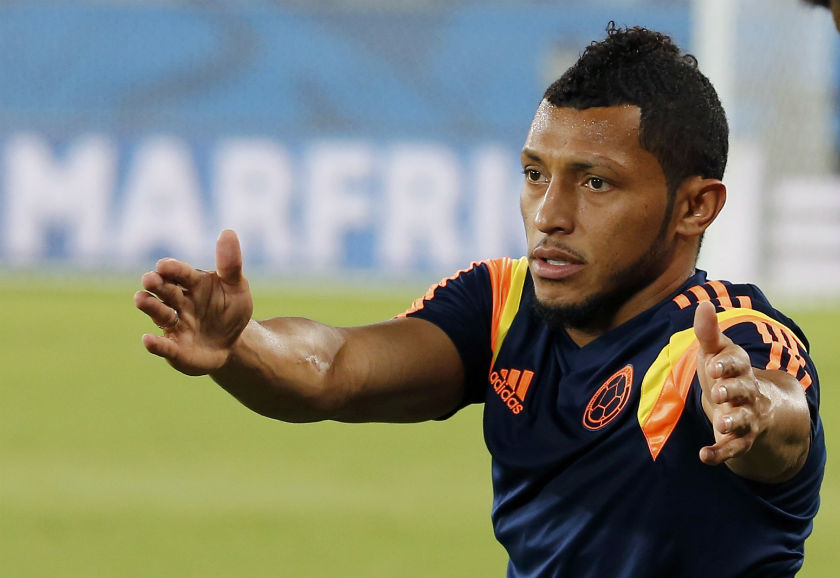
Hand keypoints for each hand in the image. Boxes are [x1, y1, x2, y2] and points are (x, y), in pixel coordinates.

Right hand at [134, 229, 253, 375]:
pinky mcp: (175, 348)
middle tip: (150, 279)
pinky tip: (147, 340)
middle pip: (165, 290)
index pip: (181, 273)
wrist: (233, 343)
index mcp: (193, 283)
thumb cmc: (230, 310)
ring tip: (141, 298)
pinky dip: (155, 344)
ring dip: (149, 306)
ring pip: (159, 314)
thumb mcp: (236, 287)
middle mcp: (179, 301)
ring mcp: (175, 325)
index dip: (172, 268)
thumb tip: (228, 232)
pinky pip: (164, 346)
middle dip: (156, 284)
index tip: (164, 265)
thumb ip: (230, 264)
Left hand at [694, 301, 770, 465]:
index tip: (713, 365)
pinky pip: (733, 448)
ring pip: (743, 420)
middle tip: (718, 392)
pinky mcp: (740, 439)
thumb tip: (704, 304)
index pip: (737, 364)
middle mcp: (746, 393)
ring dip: (733, 421)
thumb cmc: (724, 373)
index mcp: (739, 369)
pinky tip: (704, 456)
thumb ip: (708, 333)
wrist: (747, 405)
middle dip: (732, 390)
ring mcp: (746, 417)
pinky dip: (720, 453)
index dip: (726, 364)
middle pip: (743, 391)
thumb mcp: (716, 353)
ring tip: (721, 423)